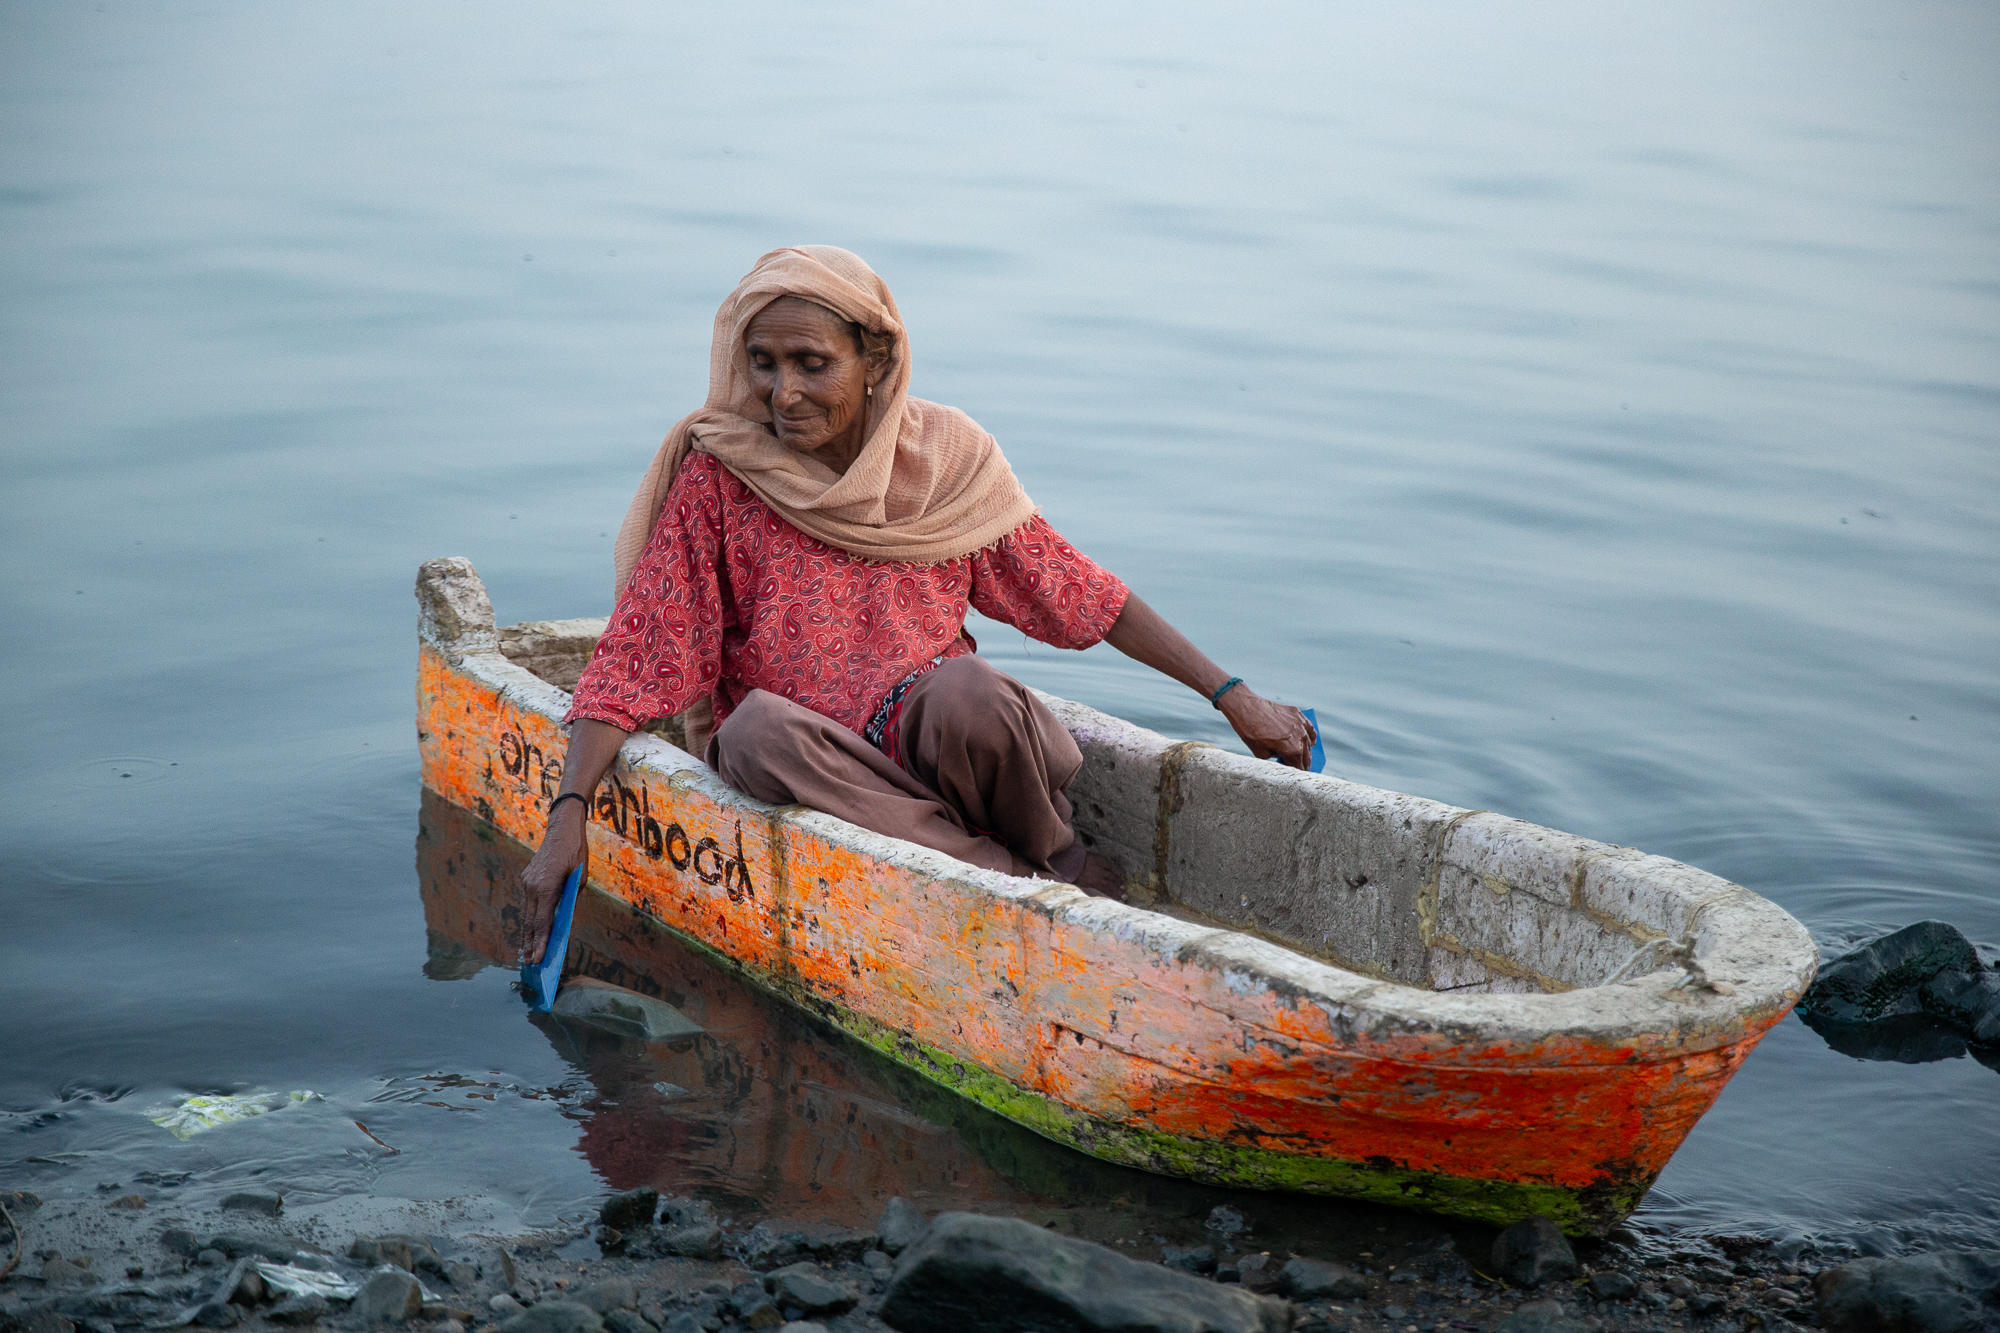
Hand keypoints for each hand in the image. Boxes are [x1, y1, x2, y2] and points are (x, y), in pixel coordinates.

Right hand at [519, 803, 587, 962]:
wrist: (562, 829)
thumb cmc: (576, 853)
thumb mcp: (580, 879)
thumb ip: (571, 900)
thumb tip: (563, 921)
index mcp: (546, 887)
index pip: (542, 922)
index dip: (541, 943)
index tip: (539, 959)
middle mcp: (532, 886)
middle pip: (530, 922)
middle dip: (531, 944)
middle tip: (530, 964)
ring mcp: (526, 882)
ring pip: (525, 914)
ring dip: (527, 934)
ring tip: (528, 953)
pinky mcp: (526, 879)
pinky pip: (526, 904)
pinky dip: (527, 919)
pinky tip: (529, 931)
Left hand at [1219, 686, 1317, 769]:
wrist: (1246, 708)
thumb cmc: (1251, 731)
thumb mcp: (1261, 754)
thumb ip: (1276, 758)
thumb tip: (1282, 758)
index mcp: (1293, 750)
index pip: (1300, 767)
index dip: (1297, 773)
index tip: (1295, 777)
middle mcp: (1300, 737)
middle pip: (1306, 756)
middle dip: (1303, 764)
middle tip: (1300, 769)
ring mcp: (1300, 724)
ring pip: (1309, 742)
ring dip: (1307, 750)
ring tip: (1305, 757)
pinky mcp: (1297, 714)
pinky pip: (1309, 728)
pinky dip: (1310, 735)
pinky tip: (1311, 741)